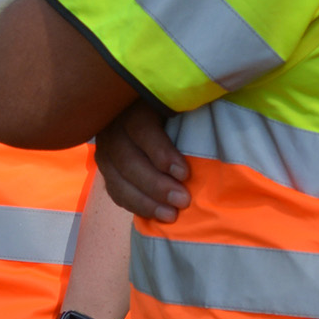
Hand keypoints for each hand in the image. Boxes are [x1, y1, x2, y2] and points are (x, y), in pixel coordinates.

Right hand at [95, 101, 189, 221]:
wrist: (150, 112)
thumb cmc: (176, 108)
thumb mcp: (180, 103)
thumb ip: (190, 111)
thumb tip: (213, 121)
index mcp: (133, 105)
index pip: (140, 129)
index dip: (161, 153)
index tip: (184, 173)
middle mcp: (113, 126)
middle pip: (127, 159)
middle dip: (156, 184)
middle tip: (183, 200)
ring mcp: (105, 148)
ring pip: (117, 179)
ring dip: (144, 201)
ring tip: (170, 215)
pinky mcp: (106, 168)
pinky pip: (114, 190)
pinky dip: (134, 204)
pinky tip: (154, 215)